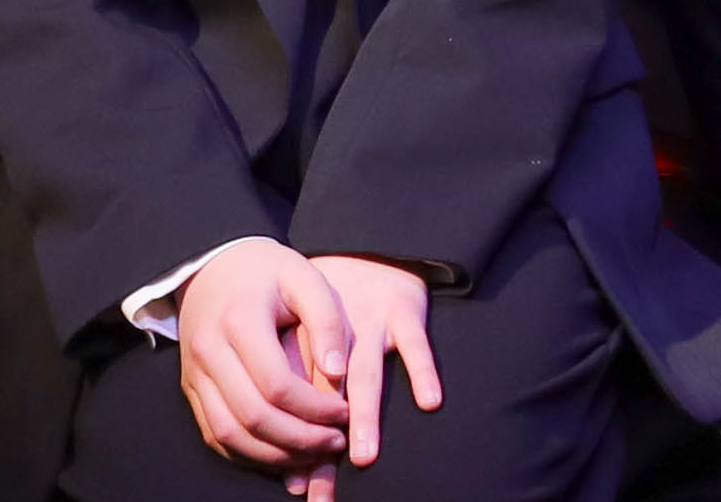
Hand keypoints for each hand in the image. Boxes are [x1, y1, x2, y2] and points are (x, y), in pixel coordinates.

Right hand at [174, 239, 352, 477]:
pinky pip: (215, 435)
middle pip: (253, 416)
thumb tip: (337, 374)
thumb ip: (327, 320)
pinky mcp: (191, 388)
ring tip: (312, 453)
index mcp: (239, 320)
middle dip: (299, 439)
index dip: (315, 408)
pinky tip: (281, 451)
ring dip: (274, 455)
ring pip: (229, 434)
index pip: (277, 384)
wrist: (213, 265)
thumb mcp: (304, 277)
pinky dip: (248, 452)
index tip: (345, 413)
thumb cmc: (267, 272)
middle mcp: (209, 350)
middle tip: (334, 441)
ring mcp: (195, 373)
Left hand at [304, 256, 441, 488]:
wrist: (364, 243)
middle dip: (324, 447)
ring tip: (364, 454)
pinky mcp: (403, 310)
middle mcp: (332, 337)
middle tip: (321, 489)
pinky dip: (422, 370)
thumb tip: (291, 476)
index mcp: (301, 344)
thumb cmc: (332, 306)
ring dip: (365, 415)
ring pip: (366, 374)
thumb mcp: (305, 338)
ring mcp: (369, 322)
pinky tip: (429, 401)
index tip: (297, 487)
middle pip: (327, 401)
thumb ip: (300, 400)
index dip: (297, 446)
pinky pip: (416, 343)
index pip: (295, 404)